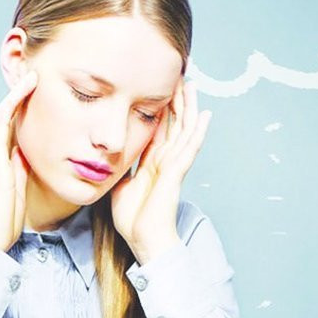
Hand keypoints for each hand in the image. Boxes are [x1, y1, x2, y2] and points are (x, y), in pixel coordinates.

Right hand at [0, 69, 37, 251]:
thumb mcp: (16, 188)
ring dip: (13, 96)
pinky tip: (17, 98)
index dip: (18, 107)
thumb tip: (27, 152)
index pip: (6, 127)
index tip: (33, 92)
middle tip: (31, 75)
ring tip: (28, 78)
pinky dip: (7, 112)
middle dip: (15, 95)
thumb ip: (19, 169)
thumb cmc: (3, 219)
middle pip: (0, 116)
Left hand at [109, 77, 211, 264]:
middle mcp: (165, 161)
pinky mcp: (176, 174)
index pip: (159, 129)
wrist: (143, 241)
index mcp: (152, 162)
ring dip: (188, 108)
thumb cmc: (133, 220)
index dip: (161, 109)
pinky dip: (197, 131)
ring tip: (191, 86)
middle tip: (178, 76)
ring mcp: (173, 166)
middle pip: (175, 124)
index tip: (160, 88)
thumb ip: (121, 169)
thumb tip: (112, 157)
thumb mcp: (120, 185)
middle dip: (176, 101)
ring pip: (184, 130)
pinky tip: (205, 115)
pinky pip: (189, 148)